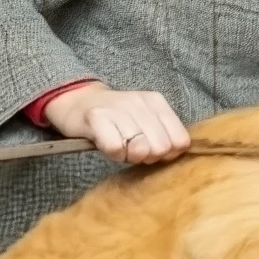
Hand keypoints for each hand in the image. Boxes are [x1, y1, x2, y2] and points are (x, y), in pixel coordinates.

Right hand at [44, 81, 190, 164]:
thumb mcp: (146, 120)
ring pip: (140, 149)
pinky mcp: (97, 118)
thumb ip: (164, 136)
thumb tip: (173, 155)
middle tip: (133, 149)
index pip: (180, 140)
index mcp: (156, 102)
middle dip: (149, 157)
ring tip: (121, 146)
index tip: (153, 150)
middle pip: (161, 147)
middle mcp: (139, 102)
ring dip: (129, 156)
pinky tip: (108, 146)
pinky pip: (116, 148)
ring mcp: (118, 108)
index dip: (168, 154)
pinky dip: (113, 154)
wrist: (78, 101)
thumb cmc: (116, 118)